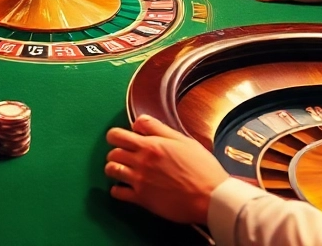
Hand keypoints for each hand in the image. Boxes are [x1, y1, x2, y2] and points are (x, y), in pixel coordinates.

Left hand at [105, 115, 228, 224]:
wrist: (210, 196)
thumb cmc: (201, 167)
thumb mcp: (183, 140)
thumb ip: (158, 128)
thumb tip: (138, 122)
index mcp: (150, 145)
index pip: (117, 135)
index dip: (115, 136)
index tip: (121, 139)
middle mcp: (141, 162)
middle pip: (112, 153)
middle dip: (116, 152)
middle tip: (125, 156)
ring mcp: (139, 181)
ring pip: (111, 171)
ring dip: (114, 169)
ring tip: (122, 170)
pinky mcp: (142, 199)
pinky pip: (118, 193)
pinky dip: (117, 190)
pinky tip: (124, 188)